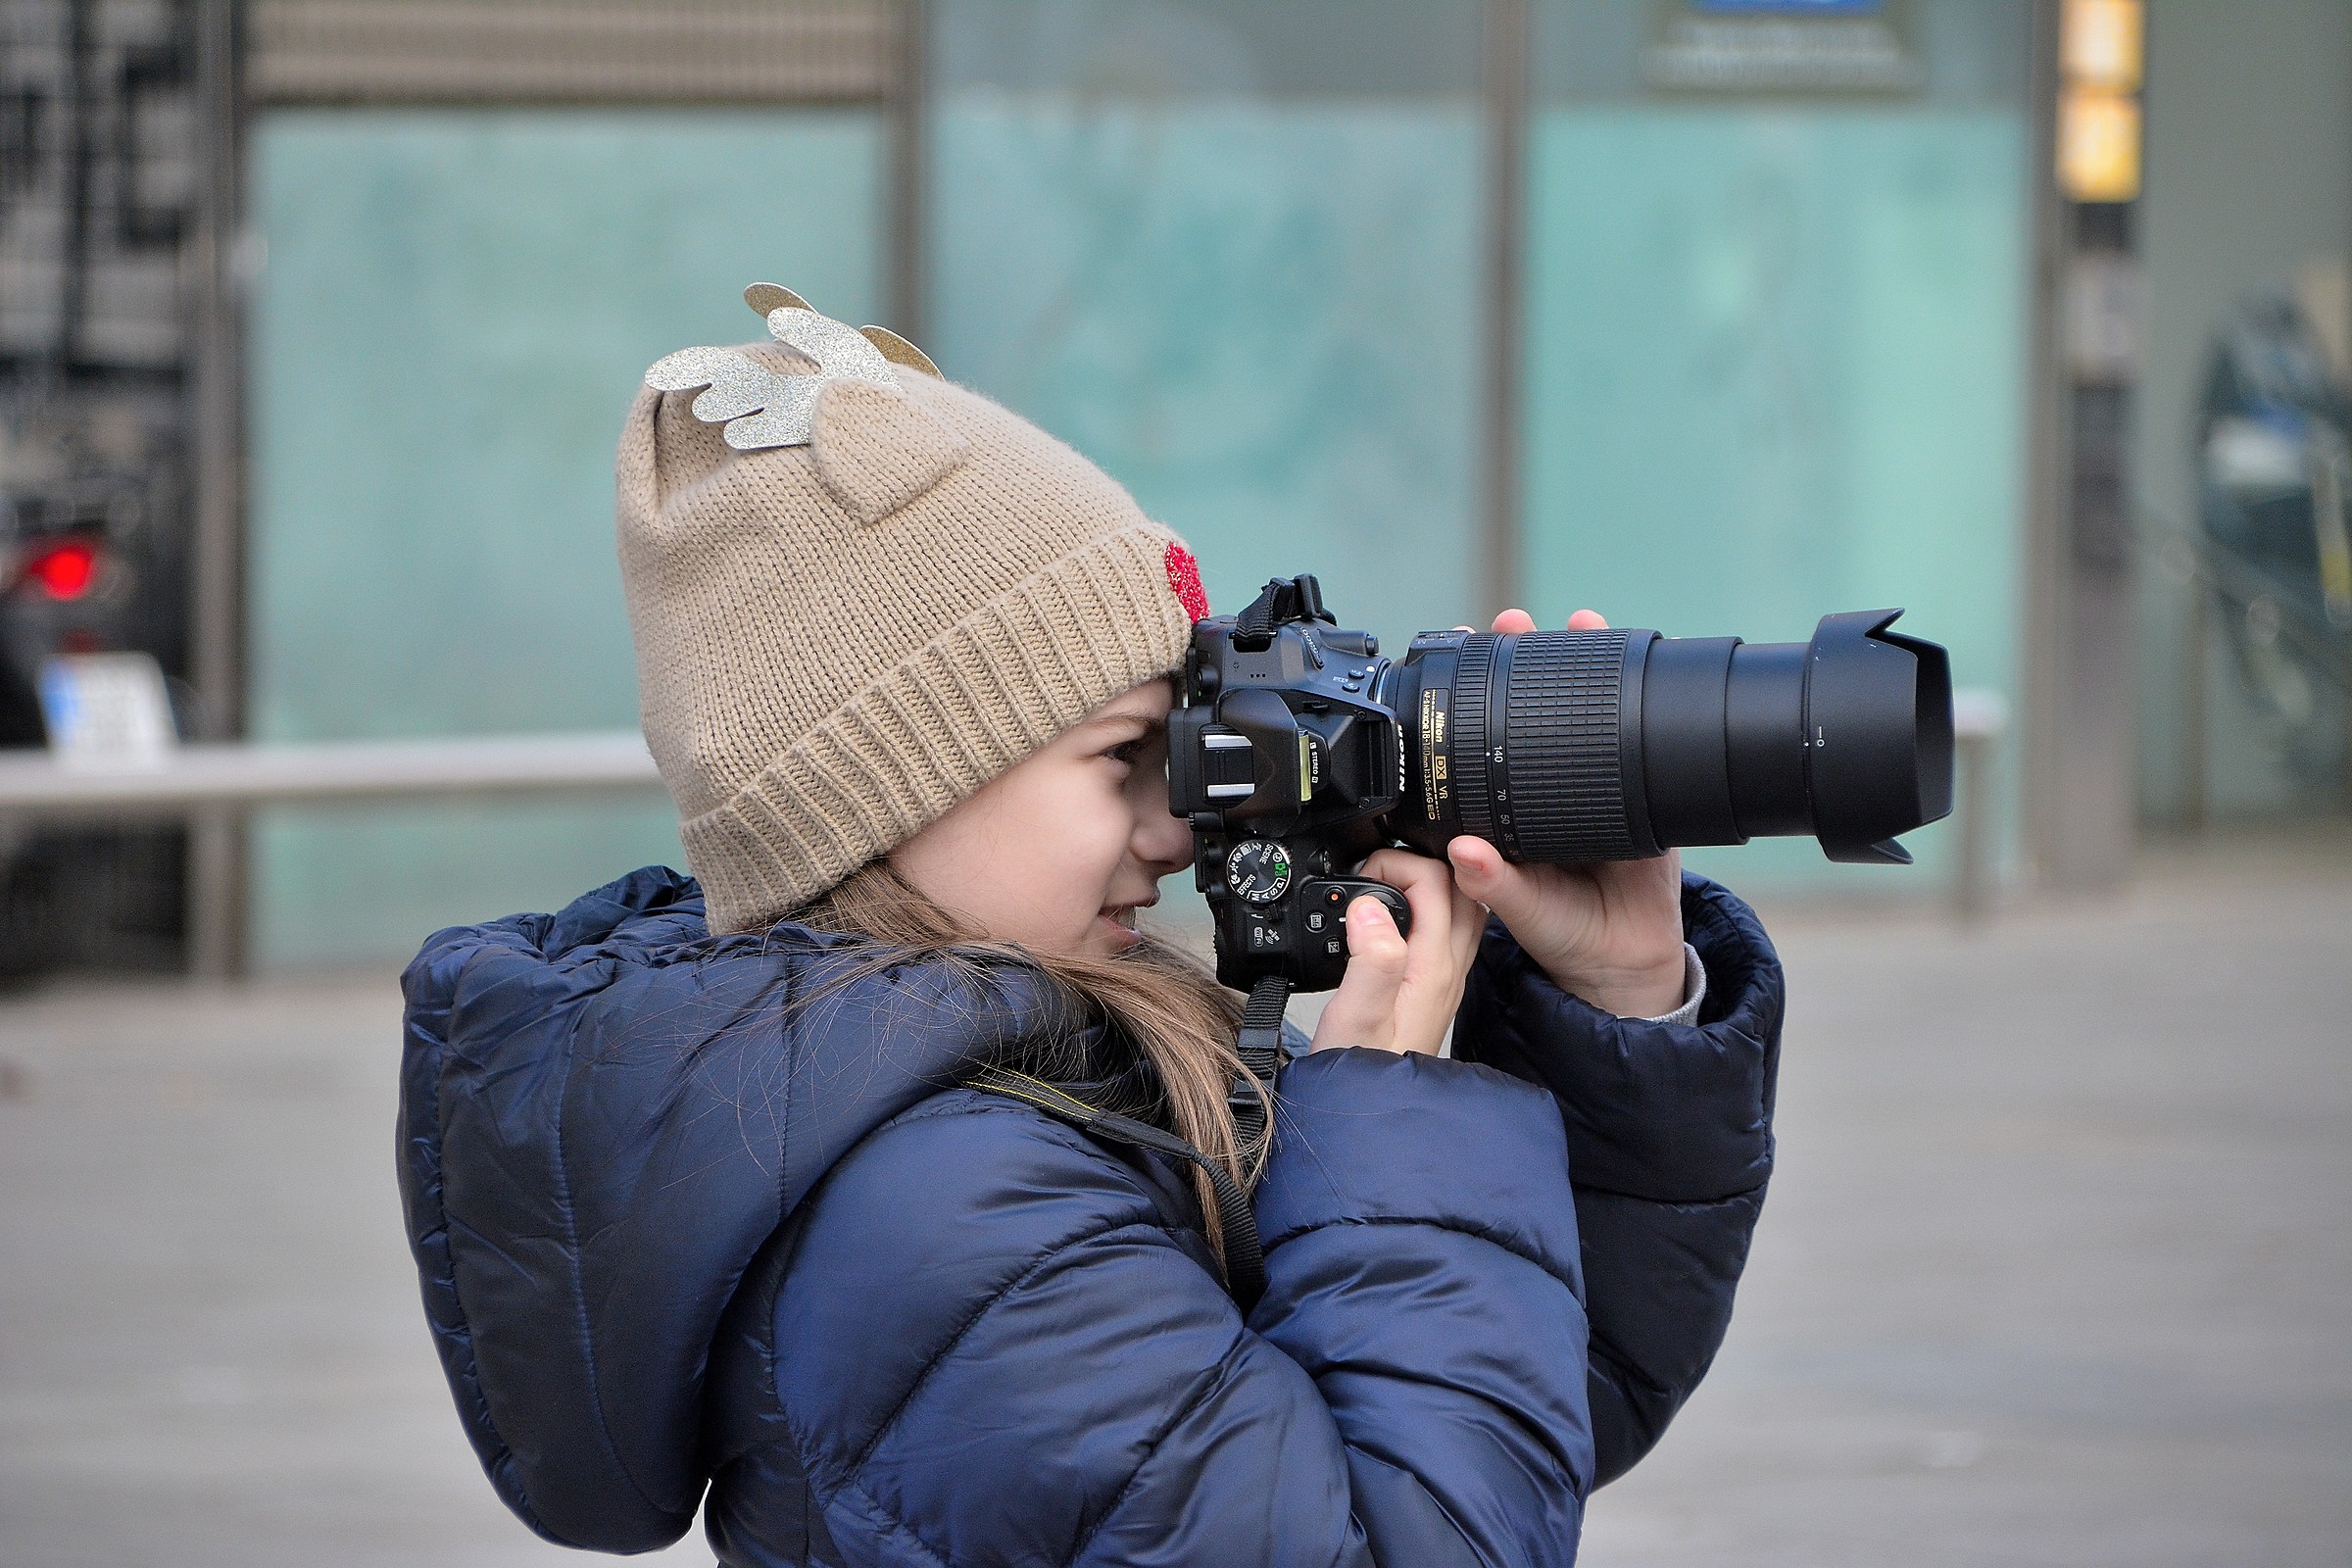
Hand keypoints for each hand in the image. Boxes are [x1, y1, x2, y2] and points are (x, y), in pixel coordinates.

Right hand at [1311, 849, 1484, 1055]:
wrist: (1369, 1115)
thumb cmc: (1359, 1071)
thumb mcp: (1354, 1017)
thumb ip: (1369, 960)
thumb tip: (1370, 908)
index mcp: (1432, 965)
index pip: (1435, 880)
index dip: (1396, 863)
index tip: (1359, 877)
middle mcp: (1448, 968)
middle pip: (1456, 887)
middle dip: (1414, 865)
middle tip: (1370, 876)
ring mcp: (1444, 978)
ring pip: (1456, 908)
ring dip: (1424, 888)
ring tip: (1380, 890)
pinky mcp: (1432, 988)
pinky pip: (1442, 932)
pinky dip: (1422, 912)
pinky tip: (1389, 922)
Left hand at [1444, 607, 1687, 1018]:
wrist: (1626, 959)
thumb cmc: (1562, 931)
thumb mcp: (1521, 911)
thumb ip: (1495, 886)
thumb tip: (1466, 850)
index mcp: (1507, 804)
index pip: (1484, 735)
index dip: (1473, 696)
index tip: (1463, 652)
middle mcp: (1548, 783)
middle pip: (1537, 707)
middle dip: (1528, 657)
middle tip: (1516, 622)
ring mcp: (1598, 782)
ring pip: (1590, 712)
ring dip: (1588, 662)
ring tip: (1581, 620)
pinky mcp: (1644, 793)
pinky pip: (1642, 743)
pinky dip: (1642, 705)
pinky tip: (1641, 671)